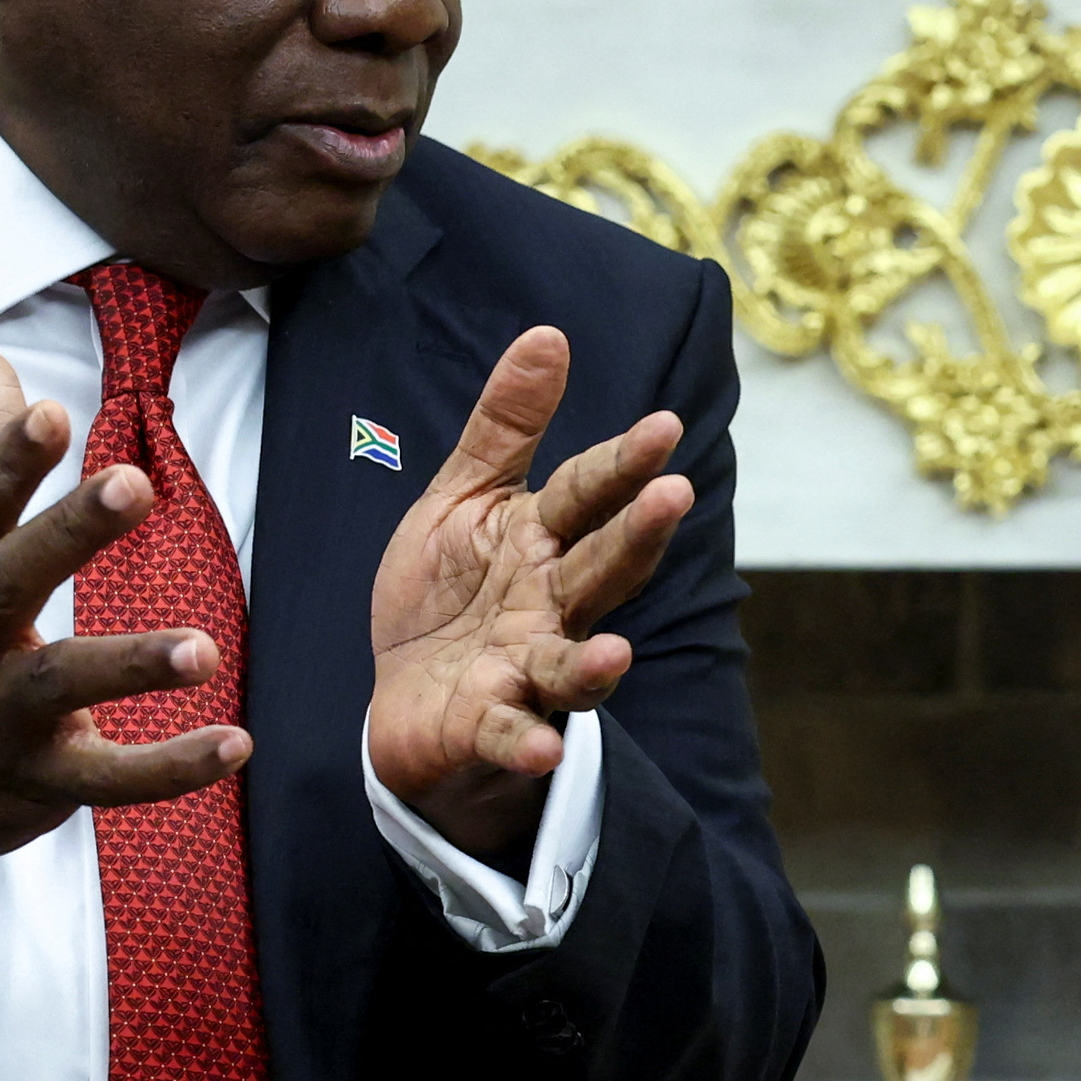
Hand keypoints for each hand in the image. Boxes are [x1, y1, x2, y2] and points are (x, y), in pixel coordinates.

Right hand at [0, 351, 251, 904]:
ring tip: (204, 648)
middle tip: (133, 483)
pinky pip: (108, 781)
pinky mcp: (37, 782)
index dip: (1, 463)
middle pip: (8, 584)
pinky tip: (235, 742)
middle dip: (68, 534)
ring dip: (132, 665)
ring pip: (60, 687)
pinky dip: (170, 769)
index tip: (48, 411)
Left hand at [368, 327, 694, 864]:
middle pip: (600, 568)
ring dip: (594, 664)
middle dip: (636, 535)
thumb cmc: (446, 593)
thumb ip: (505, 427)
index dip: (622, 460)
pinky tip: (539, 746)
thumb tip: (549, 334)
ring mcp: (523, 668)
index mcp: (540, 540)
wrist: (405, 699)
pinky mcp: (488, 724)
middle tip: (675, 494)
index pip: (587, 493)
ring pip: (570, 664)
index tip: (666, 424)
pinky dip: (523, 741)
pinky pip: (509, 733)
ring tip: (617, 653)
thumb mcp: (463, 499)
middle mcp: (548, 604)